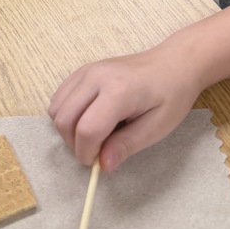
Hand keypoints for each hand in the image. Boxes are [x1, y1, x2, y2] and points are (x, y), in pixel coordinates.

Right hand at [48, 45, 200, 171]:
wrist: (173, 63)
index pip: (87, 130)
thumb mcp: (157, 127)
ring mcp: (86, 70)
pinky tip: (88, 118)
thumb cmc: (171, 95)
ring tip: (93, 135)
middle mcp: (96, 77)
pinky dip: (66, 114)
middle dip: (75, 144)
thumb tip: (103, 165)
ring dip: (68, 130)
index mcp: (118, 91)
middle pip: (65, 119)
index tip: (99, 163)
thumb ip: (127, 145)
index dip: (88, 154)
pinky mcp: (82, 70)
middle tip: (97, 152)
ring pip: (56, 108)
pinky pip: (59, 97)